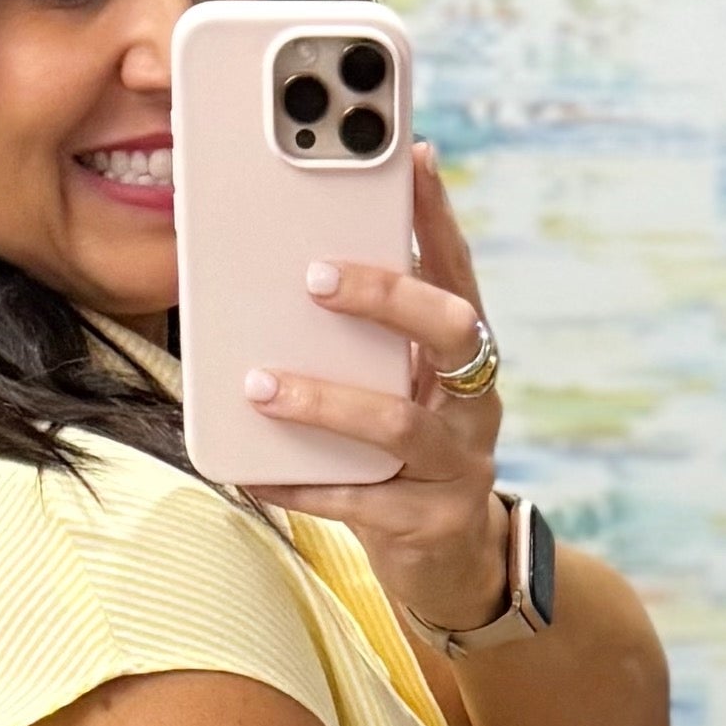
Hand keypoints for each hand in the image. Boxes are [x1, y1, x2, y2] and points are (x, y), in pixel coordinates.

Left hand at [242, 142, 509, 638]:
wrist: (451, 567)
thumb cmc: (403, 460)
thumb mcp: (396, 392)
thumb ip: (365, 344)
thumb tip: (286, 272)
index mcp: (466, 361)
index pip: (459, 272)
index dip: (439, 216)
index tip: (410, 158)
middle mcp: (475, 405)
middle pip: (451, 331)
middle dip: (385, 295)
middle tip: (314, 276)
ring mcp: (459, 467)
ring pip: (398, 423)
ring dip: (324, 400)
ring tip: (259, 383)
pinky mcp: (429, 525)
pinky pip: (358, 500)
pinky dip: (299, 483)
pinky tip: (250, 472)